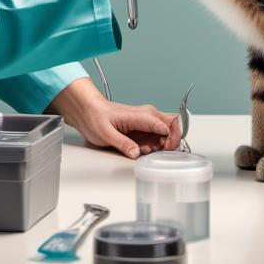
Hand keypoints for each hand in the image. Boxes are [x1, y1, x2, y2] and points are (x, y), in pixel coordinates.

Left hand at [47, 77, 182, 158]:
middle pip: (174, 124)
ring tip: (149, 152)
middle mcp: (148, 116)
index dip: (170, 139)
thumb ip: (123, 143)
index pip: (167, 125)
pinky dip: (157, 145)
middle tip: (163, 152)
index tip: (163, 150)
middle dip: (173, 140)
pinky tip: (145, 150)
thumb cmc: (96, 117)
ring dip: (164, 144)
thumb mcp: (106, 134)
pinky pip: (158, 136)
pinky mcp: (143, 128)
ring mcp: (147, 121)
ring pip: (168, 131)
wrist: (89, 111)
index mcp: (142, 115)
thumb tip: (136, 153)